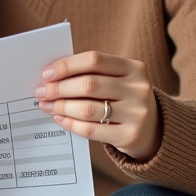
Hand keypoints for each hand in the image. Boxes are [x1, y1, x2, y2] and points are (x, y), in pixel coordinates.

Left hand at [35, 51, 161, 162]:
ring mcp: (137, 113)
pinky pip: (91, 130)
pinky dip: (70, 124)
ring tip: (47, 106)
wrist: (154, 130)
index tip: (46, 74)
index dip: (67, 66)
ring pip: (88, 109)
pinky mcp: (130, 136)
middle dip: (59, 89)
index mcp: (135, 67)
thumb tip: (51, 77)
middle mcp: (139, 89)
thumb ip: (92, 74)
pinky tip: (60, 119)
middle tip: (41, 92)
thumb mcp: (118, 81)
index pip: (94, 60)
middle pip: (89, 85)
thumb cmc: (124, 99)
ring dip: (61, 106)